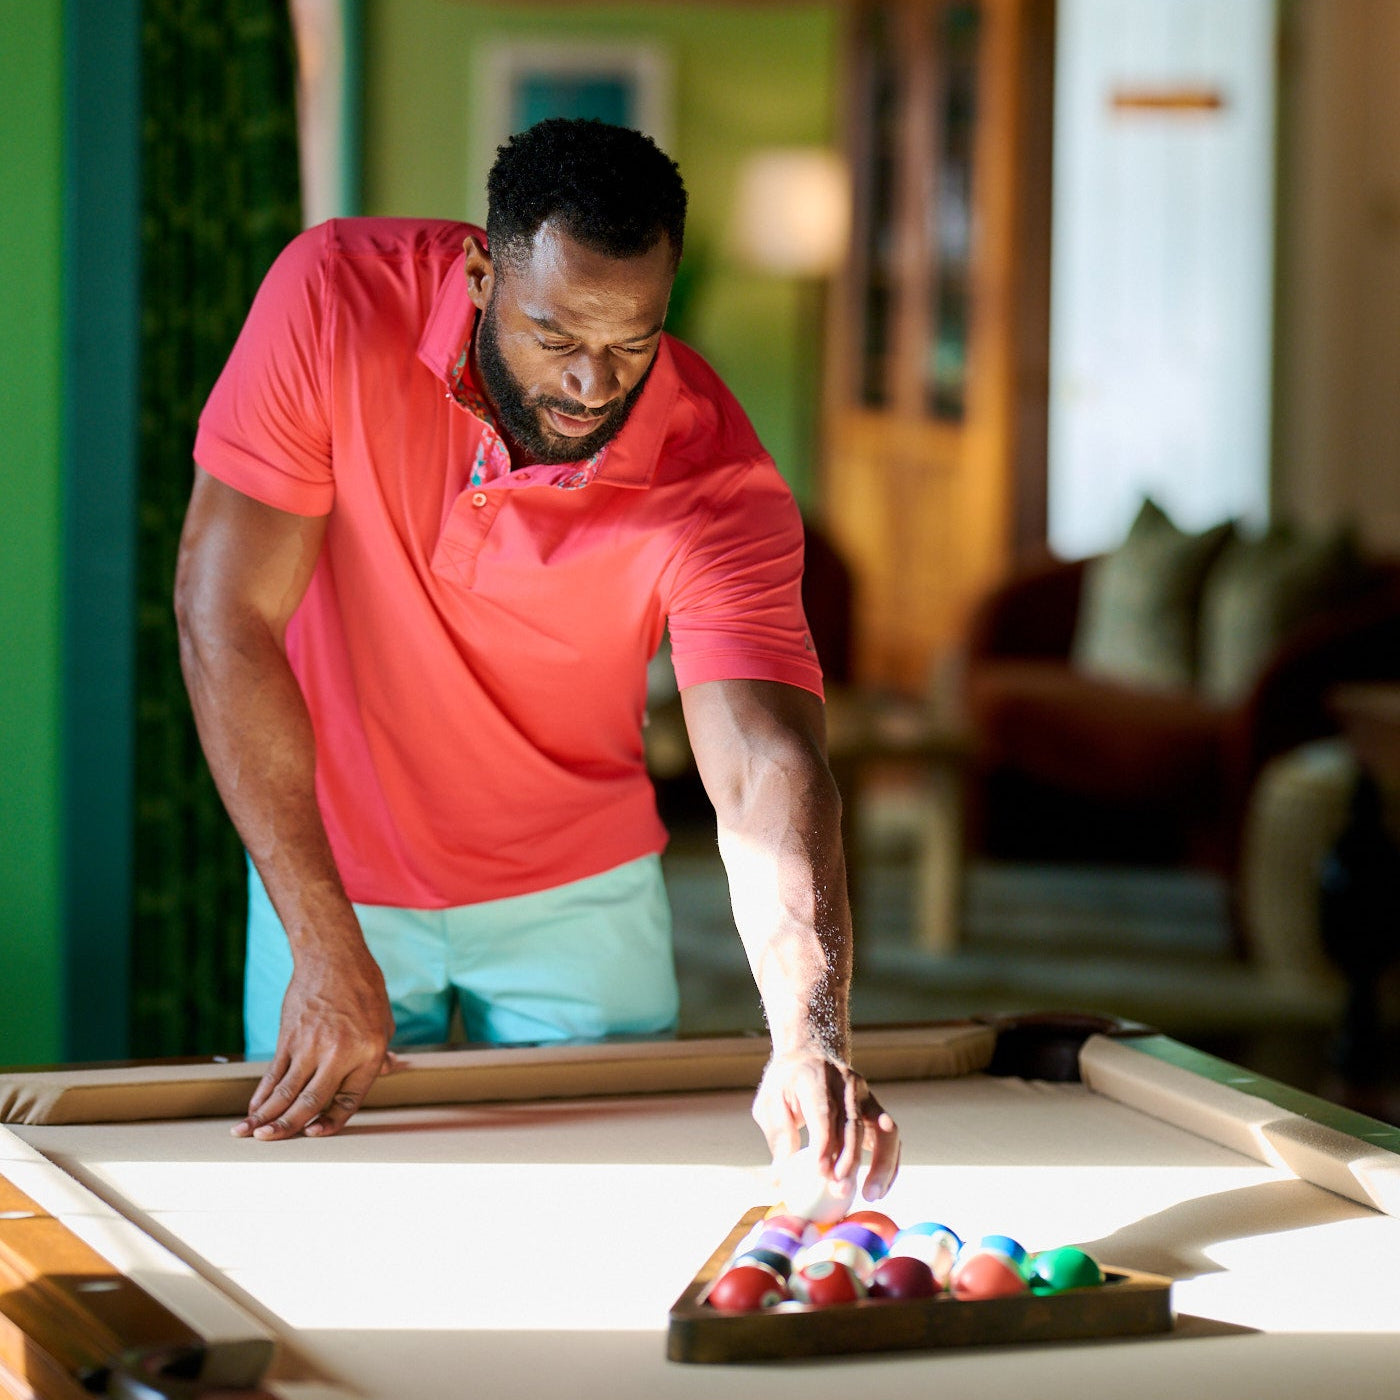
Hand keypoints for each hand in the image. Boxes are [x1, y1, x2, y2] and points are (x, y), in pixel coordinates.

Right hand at [234, 943, 397, 1140]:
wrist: (334, 956)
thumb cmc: (364, 989)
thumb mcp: (384, 1021)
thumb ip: (381, 1053)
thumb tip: (391, 1071)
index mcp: (369, 1053)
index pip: (349, 1100)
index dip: (331, 1122)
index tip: (314, 1134)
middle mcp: (339, 1053)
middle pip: (311, 1101)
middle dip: (287, 1127)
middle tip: (267, 1143)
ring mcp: (311, 1045)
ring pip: (286, 1090)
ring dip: (265, 1115)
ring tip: (248, 1134)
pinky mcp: (290, 1036)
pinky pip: (274, 1072)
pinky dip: (262, 1092)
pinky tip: (252, 1108)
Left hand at [751, 1047, 900, 1200]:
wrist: (810, 1052)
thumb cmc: (786, 1083)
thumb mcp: (769, 1102)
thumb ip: (778, 1137)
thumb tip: (780, 1180)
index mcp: (815, 1078)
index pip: (824, 1112)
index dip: (825, 1144)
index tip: (821, 1174)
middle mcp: (846, 1084)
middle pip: (855, 1123)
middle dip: (850, 1160)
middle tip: (841, 1190)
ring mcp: (866, 1095)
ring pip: (884, 1129)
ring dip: (881, 1164)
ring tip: (871, 1194)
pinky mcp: (876, 1108)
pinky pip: (890, 1137)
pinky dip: (889, 1163)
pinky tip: (879, 1187)